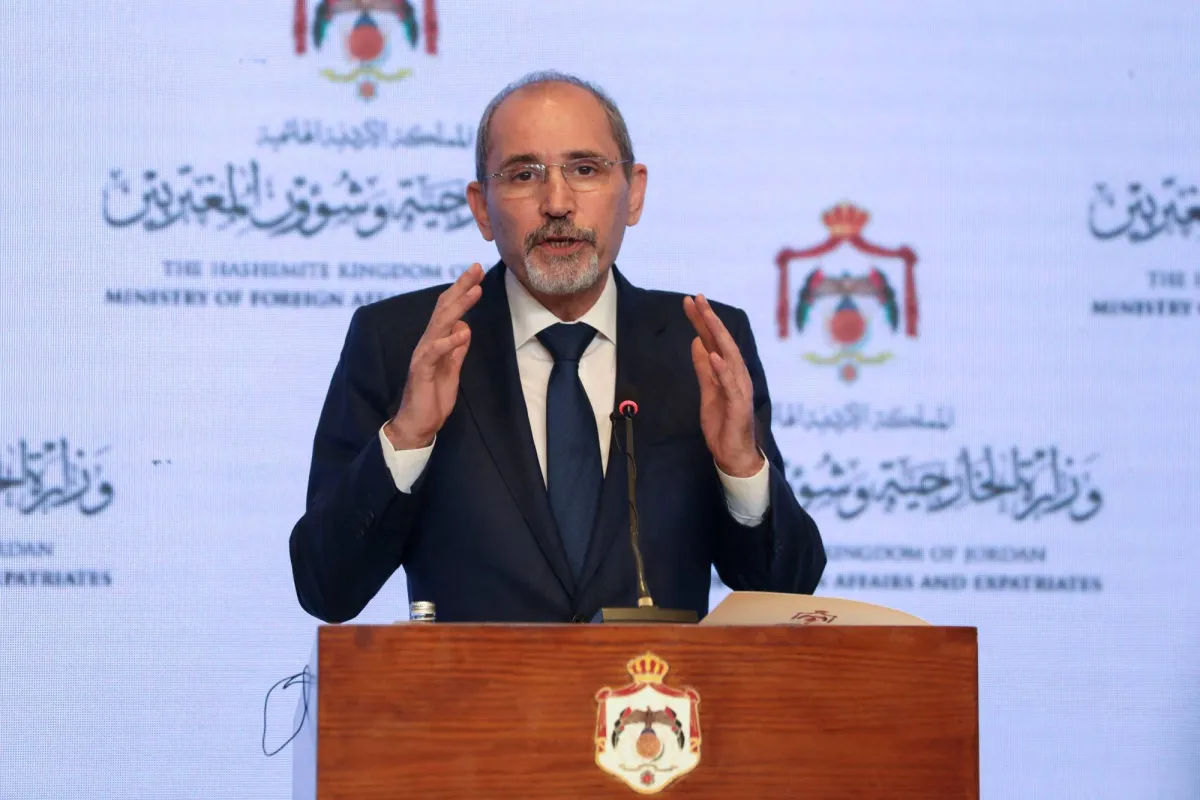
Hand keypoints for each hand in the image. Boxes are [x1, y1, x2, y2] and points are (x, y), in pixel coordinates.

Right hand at [384, 264, 483, 449]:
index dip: (462, 291)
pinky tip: (462, 332)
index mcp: (437, 342)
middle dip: (460, 287)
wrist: (418, 424)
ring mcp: (423, 355)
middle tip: (475, 268)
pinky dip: (448, 342)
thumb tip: (465, 329)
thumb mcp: (452, 369)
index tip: (477, 275)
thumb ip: (457, 349)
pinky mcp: (420, 371)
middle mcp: (428, 343)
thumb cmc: (433, 397)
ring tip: (474, 291)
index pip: (449, 310)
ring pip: (440, 324)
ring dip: (458, 306)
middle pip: (444, 309)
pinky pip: (434, 352)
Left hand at [683, 294, 765, 477]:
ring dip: (718, 336)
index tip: (690, 301)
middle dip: (710, 319)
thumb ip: (704, 368)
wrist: (733, 454)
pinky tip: (714, 355)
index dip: (703, 320)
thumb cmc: (723, 423)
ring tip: (707, 317)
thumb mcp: (707, 391)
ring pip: (730, 357)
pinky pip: (731, 385)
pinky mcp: (739, 406)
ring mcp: (740, 389)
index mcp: (728, 371)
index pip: (714, 340)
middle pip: (723, 342)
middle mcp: (737, 375)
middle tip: (697, 298)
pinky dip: (723, 370)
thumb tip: (698, 343)